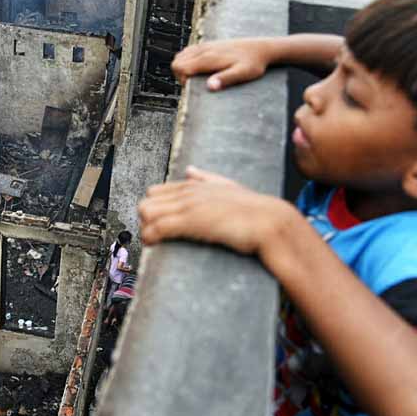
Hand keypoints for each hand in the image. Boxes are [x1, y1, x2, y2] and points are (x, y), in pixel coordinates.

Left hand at [138, 166, 295, 254]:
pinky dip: (150, 237)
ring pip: (147, 213)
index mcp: (194, 185)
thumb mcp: (228, 188)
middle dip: (146, 221)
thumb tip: (190, 170)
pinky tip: (154, 245)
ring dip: (146, 230)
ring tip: (155, 243)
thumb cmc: (253, 210)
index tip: (157, 226)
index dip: (153, 211)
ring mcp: (189, 205)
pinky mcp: (191, 220)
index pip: (155, 192)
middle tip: (155, 238)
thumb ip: (207, 178)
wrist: (270, 222)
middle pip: (147, 202)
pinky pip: (157, 227)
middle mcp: (188, 191)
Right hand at [172, 38, 274, 90]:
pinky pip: (188, 52)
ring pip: (180, 56)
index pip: (179, 66)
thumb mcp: (242, 74)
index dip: (181, 80)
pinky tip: (200, 69)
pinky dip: (188, 61)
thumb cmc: (253, 63)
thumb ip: (225, 79)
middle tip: (194, 84)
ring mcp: (205, 46)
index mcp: (208, 58)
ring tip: (197, 78)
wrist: (261, 48)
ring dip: (183, 68)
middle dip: (180, 76)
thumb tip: (210, 87)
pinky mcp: (208, 45)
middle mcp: (204, 49)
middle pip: (176, 62)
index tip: (193, 87)